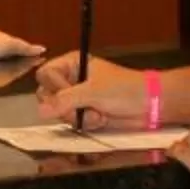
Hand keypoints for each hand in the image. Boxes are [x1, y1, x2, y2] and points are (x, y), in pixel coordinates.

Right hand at [36, 55, 153, 131]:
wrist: (149, 106)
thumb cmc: (124, 89)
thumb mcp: (93, 91)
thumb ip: (65, 100)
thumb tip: (40, 111)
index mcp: (72, 64)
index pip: (45, 75)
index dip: (54, 87)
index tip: (70, 93)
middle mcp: (72, 80)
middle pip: (48, 95)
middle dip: (66, 107)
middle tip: (82, 109)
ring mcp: (78, 98)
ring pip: (59, 112)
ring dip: (79, 117)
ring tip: (98, 115)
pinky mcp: (85, 114)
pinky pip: (72, 122)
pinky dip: (86, 124)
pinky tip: (101, 120)